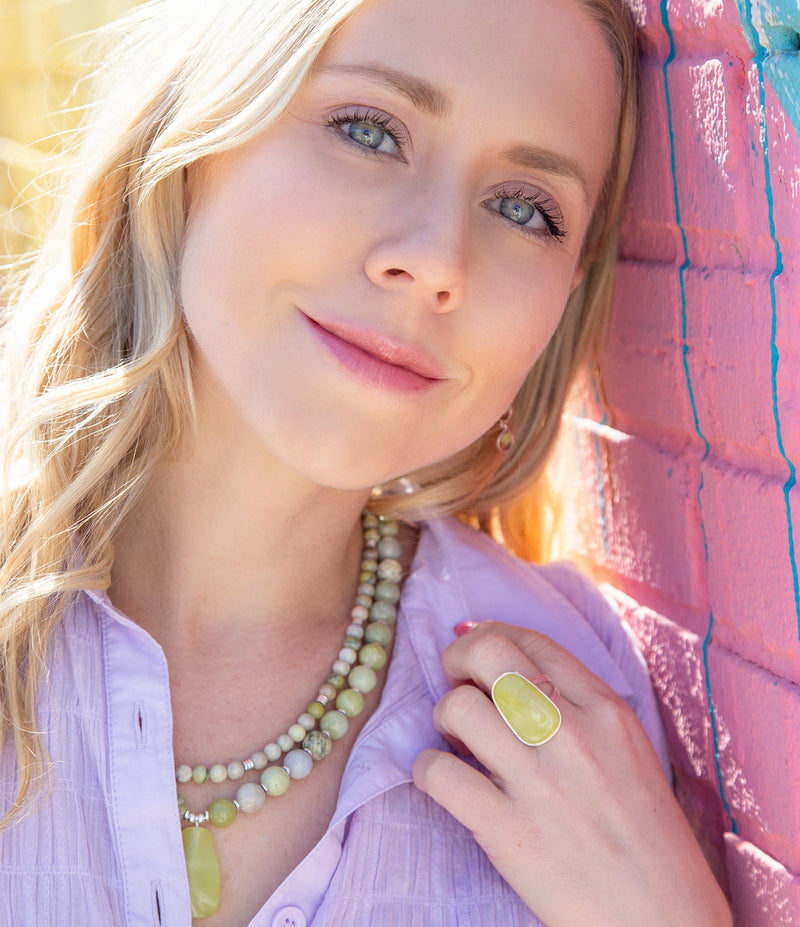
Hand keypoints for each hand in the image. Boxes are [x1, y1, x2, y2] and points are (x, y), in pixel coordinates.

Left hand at [411, 621, 731, 926]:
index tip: (473, 649)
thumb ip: (579, 708)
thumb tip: (507, 671)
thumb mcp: (631, 752)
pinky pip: (437, 773)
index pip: (532, 641)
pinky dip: (428, 771)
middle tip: (456, 683)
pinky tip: (446, 781)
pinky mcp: (506, 829)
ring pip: (458, 707)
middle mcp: (573, 733)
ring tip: (457, 741)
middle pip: (488, 653)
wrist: (665, 923)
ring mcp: (538, 780)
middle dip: (457, 659)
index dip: (491, 634)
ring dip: (444, 717)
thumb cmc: (649, 840)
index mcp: (608, 710)